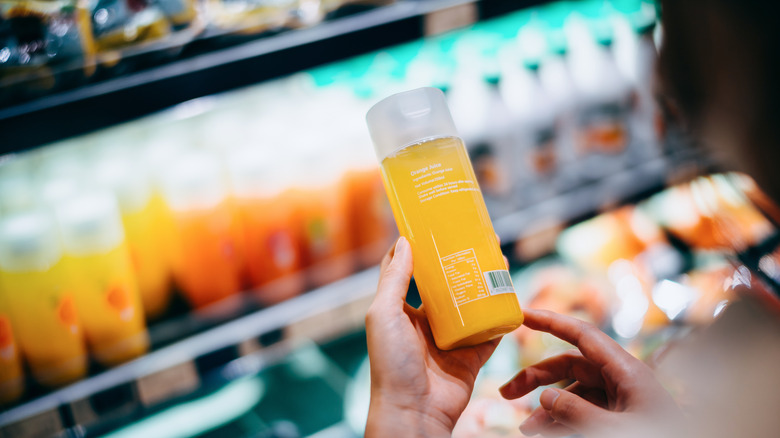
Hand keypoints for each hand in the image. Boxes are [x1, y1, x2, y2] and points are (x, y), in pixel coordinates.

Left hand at [365, 237, 500, 436]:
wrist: (413, 411)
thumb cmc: (390, 364)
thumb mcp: (384, 314)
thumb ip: (394, 279)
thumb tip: (403, 241)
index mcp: (402, 311)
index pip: (410, 272)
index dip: (422, 250)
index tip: (435, 226)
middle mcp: (426, 323)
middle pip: (447, 285)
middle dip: (461, 262)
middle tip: (478, 239)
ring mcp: (451, 339)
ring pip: (472, 304)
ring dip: (485, 283)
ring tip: (499, 259)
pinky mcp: (472, 355)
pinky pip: (492, 331)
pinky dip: (503, 315)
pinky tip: (512, 294)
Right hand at [500, 309, 684, 437]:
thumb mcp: (615, 431)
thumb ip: (577, 412)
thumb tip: (545, 398)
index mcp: (627, 371)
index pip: (582, 335)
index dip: (551, 321)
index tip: (522, 314)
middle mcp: (622, 379)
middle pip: (569, 367)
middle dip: (536, 379)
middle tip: (506, 393)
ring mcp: (621, 399)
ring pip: (573, 395)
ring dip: (546, 411)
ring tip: (527, 431)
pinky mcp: (620, 416)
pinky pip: (584, 412)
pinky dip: (562, 422)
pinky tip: (545, 434)